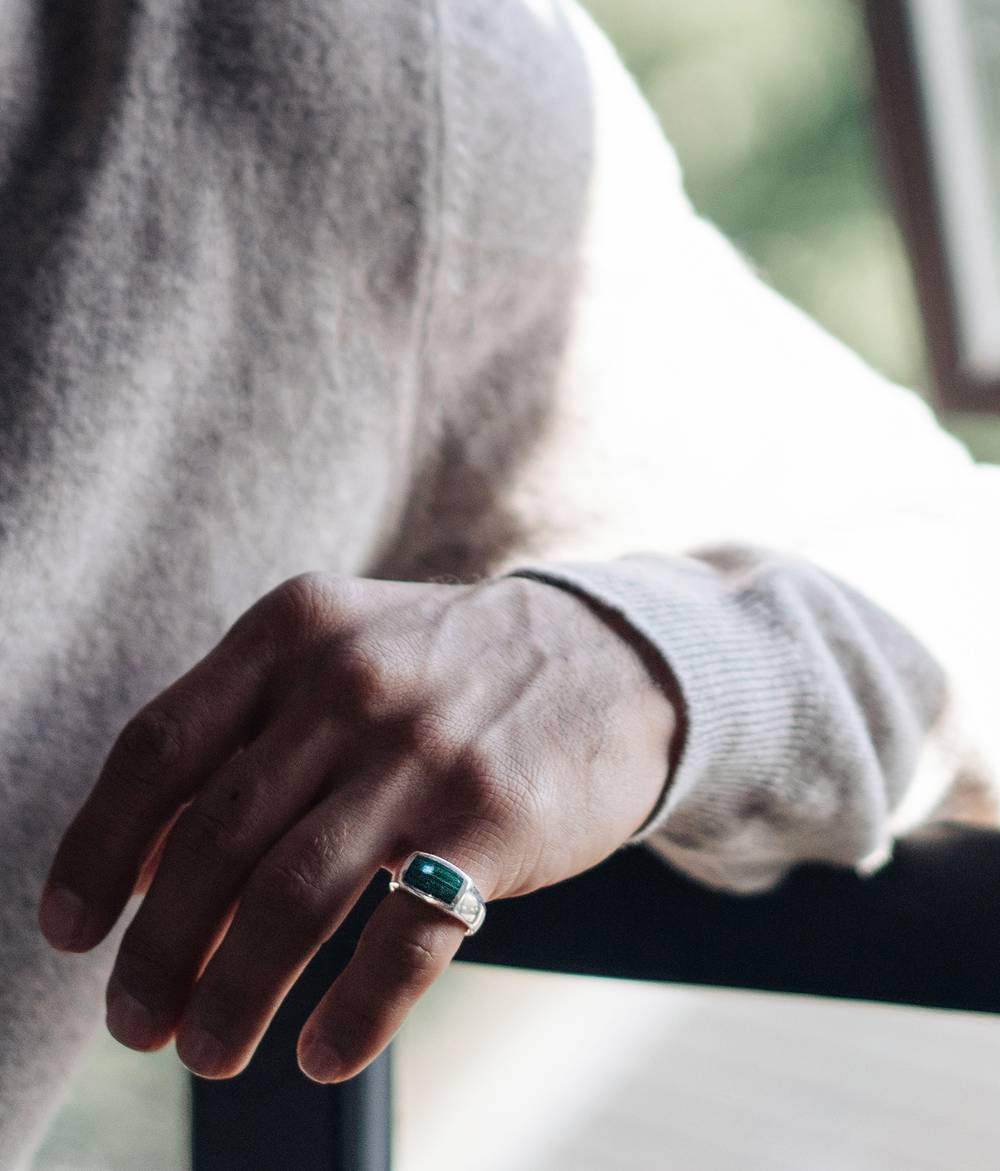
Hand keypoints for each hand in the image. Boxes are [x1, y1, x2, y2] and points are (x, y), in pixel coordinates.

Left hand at [38, 572, 677, 1081]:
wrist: (605, 659)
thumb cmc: (444, 670)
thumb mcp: (341, 653)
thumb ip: (248, 733)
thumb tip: (149, 869)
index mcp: (294, 632)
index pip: (158, 748)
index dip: (98, 849)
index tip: (69, 930)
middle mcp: (351, 684)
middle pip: (215, 840)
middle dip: (159, 950)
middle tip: (135, 1023)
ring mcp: (425, 753)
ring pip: (293, 900)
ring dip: (234, 996)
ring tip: (207, 1054)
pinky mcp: (494, 820)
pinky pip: (402, 941)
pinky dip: (351, 1015)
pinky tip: (320, 1054)